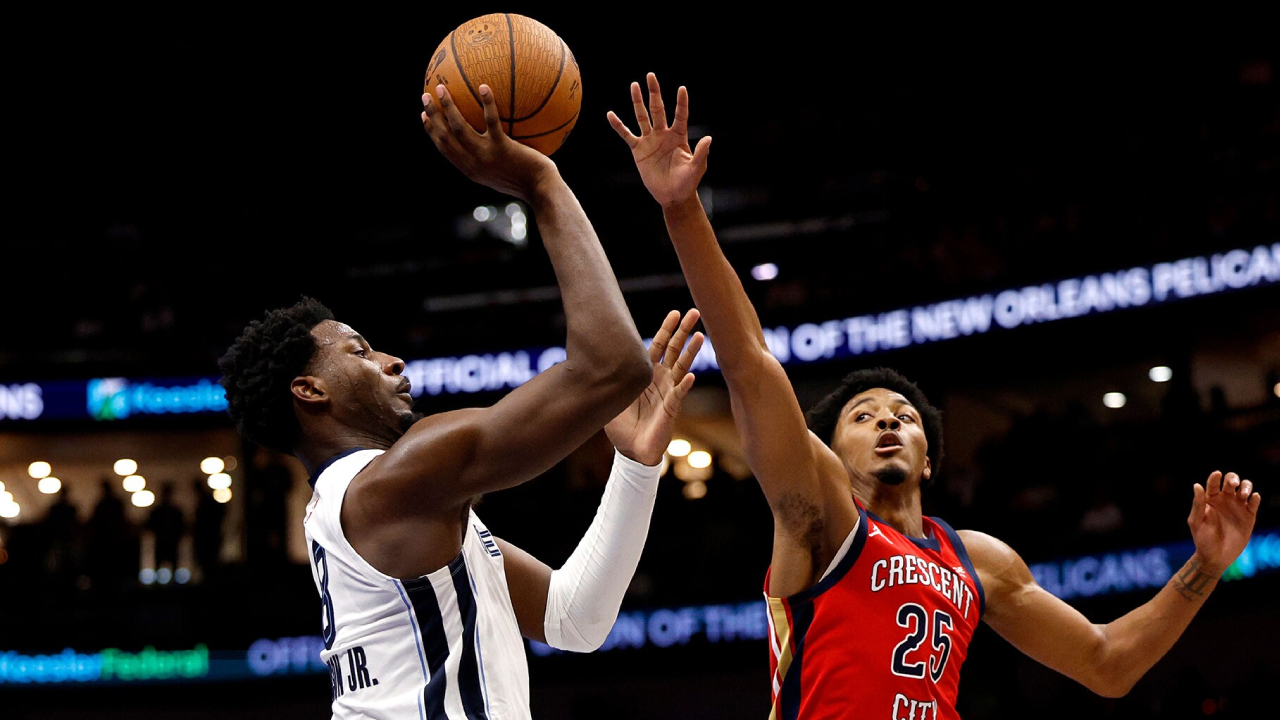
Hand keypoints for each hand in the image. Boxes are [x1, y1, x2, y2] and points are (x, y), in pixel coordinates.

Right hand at [421, 83, 557, 201]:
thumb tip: (490, 137)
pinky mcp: (502, 148)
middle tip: (426, 96)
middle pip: (445, 137)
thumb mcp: (503, 173)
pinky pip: (491, 121)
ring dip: (448, 107)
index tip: (424, 115)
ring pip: (459, 128)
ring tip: (442, 88)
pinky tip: (483, 86)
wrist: (541, 190)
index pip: (444, 148)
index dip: (431, 131)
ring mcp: (486, 156)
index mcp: (470, 169)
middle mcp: (473, 164)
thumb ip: (491, 158)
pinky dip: (486, 103)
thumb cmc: (527, 180)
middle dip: (433, 116)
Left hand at [605, 309, 703, 464]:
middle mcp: (661, 379)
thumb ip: (604, 377)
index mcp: (646, 373)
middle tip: (694, 312)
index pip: (659, 345)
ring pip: (682, 367)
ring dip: (691, 352)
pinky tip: (691, 376)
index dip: (667, 329)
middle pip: (675, 349)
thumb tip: (587, 358)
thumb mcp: (609, 395)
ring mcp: (669, 392)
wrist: (630, 449)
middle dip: (684, 331)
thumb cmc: (621, 424)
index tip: (675, 313)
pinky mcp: (671, 408)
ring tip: (700, 336)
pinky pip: (679, 394)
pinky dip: (685, 385)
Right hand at [607, 73, 710, 207]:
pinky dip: (618, 126)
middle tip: (650, 76)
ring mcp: (650, 140)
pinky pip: (627, 135)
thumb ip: (701, 153)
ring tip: (634, 85)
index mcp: (679, 136)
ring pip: (642, 117)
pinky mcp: (638, 150)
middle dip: (654, 93)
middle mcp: (664, 134)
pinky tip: (610, 115)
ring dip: (637, 101)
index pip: (680, 115)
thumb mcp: (697, 168)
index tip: (682, 88)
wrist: (673, 196)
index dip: (681, 103)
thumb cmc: (688, 182)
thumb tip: (708, 138)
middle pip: (658, 109)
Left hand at [1188, 470, 1260, 572]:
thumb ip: (1198, 504)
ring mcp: (1238, 507)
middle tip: (1233, 484)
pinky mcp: (1249, 516)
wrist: (1216, 557)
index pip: (1213, 483)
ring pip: (1245, 488)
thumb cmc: (1202, 539)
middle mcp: (1225, 500)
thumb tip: (1197, 485)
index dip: (1215, 477)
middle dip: (1233, 478)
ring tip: (1243, 494)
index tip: (1217, 474)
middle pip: (1231, 481)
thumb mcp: (1196, 521)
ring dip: (1246, 486)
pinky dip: (1255, 498)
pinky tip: (1253, 498)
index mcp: (1210, 499)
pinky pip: (1254, 503)